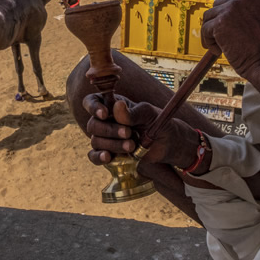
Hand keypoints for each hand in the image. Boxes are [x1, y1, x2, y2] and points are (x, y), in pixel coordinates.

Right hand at [82, 95, 196, 167]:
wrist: (167, 143)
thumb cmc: (157, 122)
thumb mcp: (149, 114)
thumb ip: (133, 112)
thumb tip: (117, 107)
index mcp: (112, 105)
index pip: (91, 101)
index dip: (93, 107)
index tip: (105, 114)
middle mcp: (105, 121)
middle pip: (93, 124)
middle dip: (110, 130)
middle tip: (129, 133)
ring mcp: (106, 138)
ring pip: (96, 141)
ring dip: (113, 144)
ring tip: (132, 146)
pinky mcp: (109, 153)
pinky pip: (94, 156)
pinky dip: (99, 157)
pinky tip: (108, 157)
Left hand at [200, 0, 259, 96]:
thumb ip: (251, 6)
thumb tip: (228, 9)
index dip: (229, 13)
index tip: (231, 27)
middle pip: (219, 4)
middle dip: (219, 22)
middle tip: (225, 39)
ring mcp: (231, 7)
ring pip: (209, 17)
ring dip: (212, 32)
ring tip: (221, 46)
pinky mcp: (220, 22)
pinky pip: (205, 29)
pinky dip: (209, 42)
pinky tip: (219, 51)